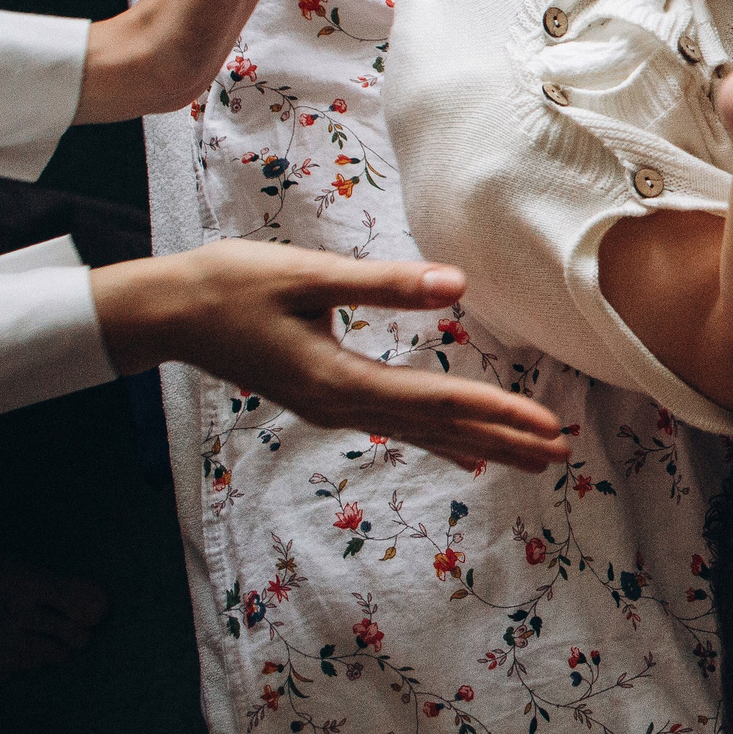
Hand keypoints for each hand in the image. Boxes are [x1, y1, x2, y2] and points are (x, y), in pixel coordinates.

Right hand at [92, 241, 572, 471]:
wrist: (169, 312)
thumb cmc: (233, 285)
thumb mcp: (309, 276)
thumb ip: (384, 284)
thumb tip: (457, 285)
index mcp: (342, 380)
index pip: (438, 400)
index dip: (496, 410)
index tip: (547, 424)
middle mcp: (344, 405)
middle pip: (440, 428)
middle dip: (504, 440)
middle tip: (563, 453)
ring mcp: (335, 407)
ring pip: (424, 433)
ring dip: (481, 443)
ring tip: (533, 457)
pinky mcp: (328, 399)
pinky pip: (398, 427)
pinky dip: (439, 440)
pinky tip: (466, 456)